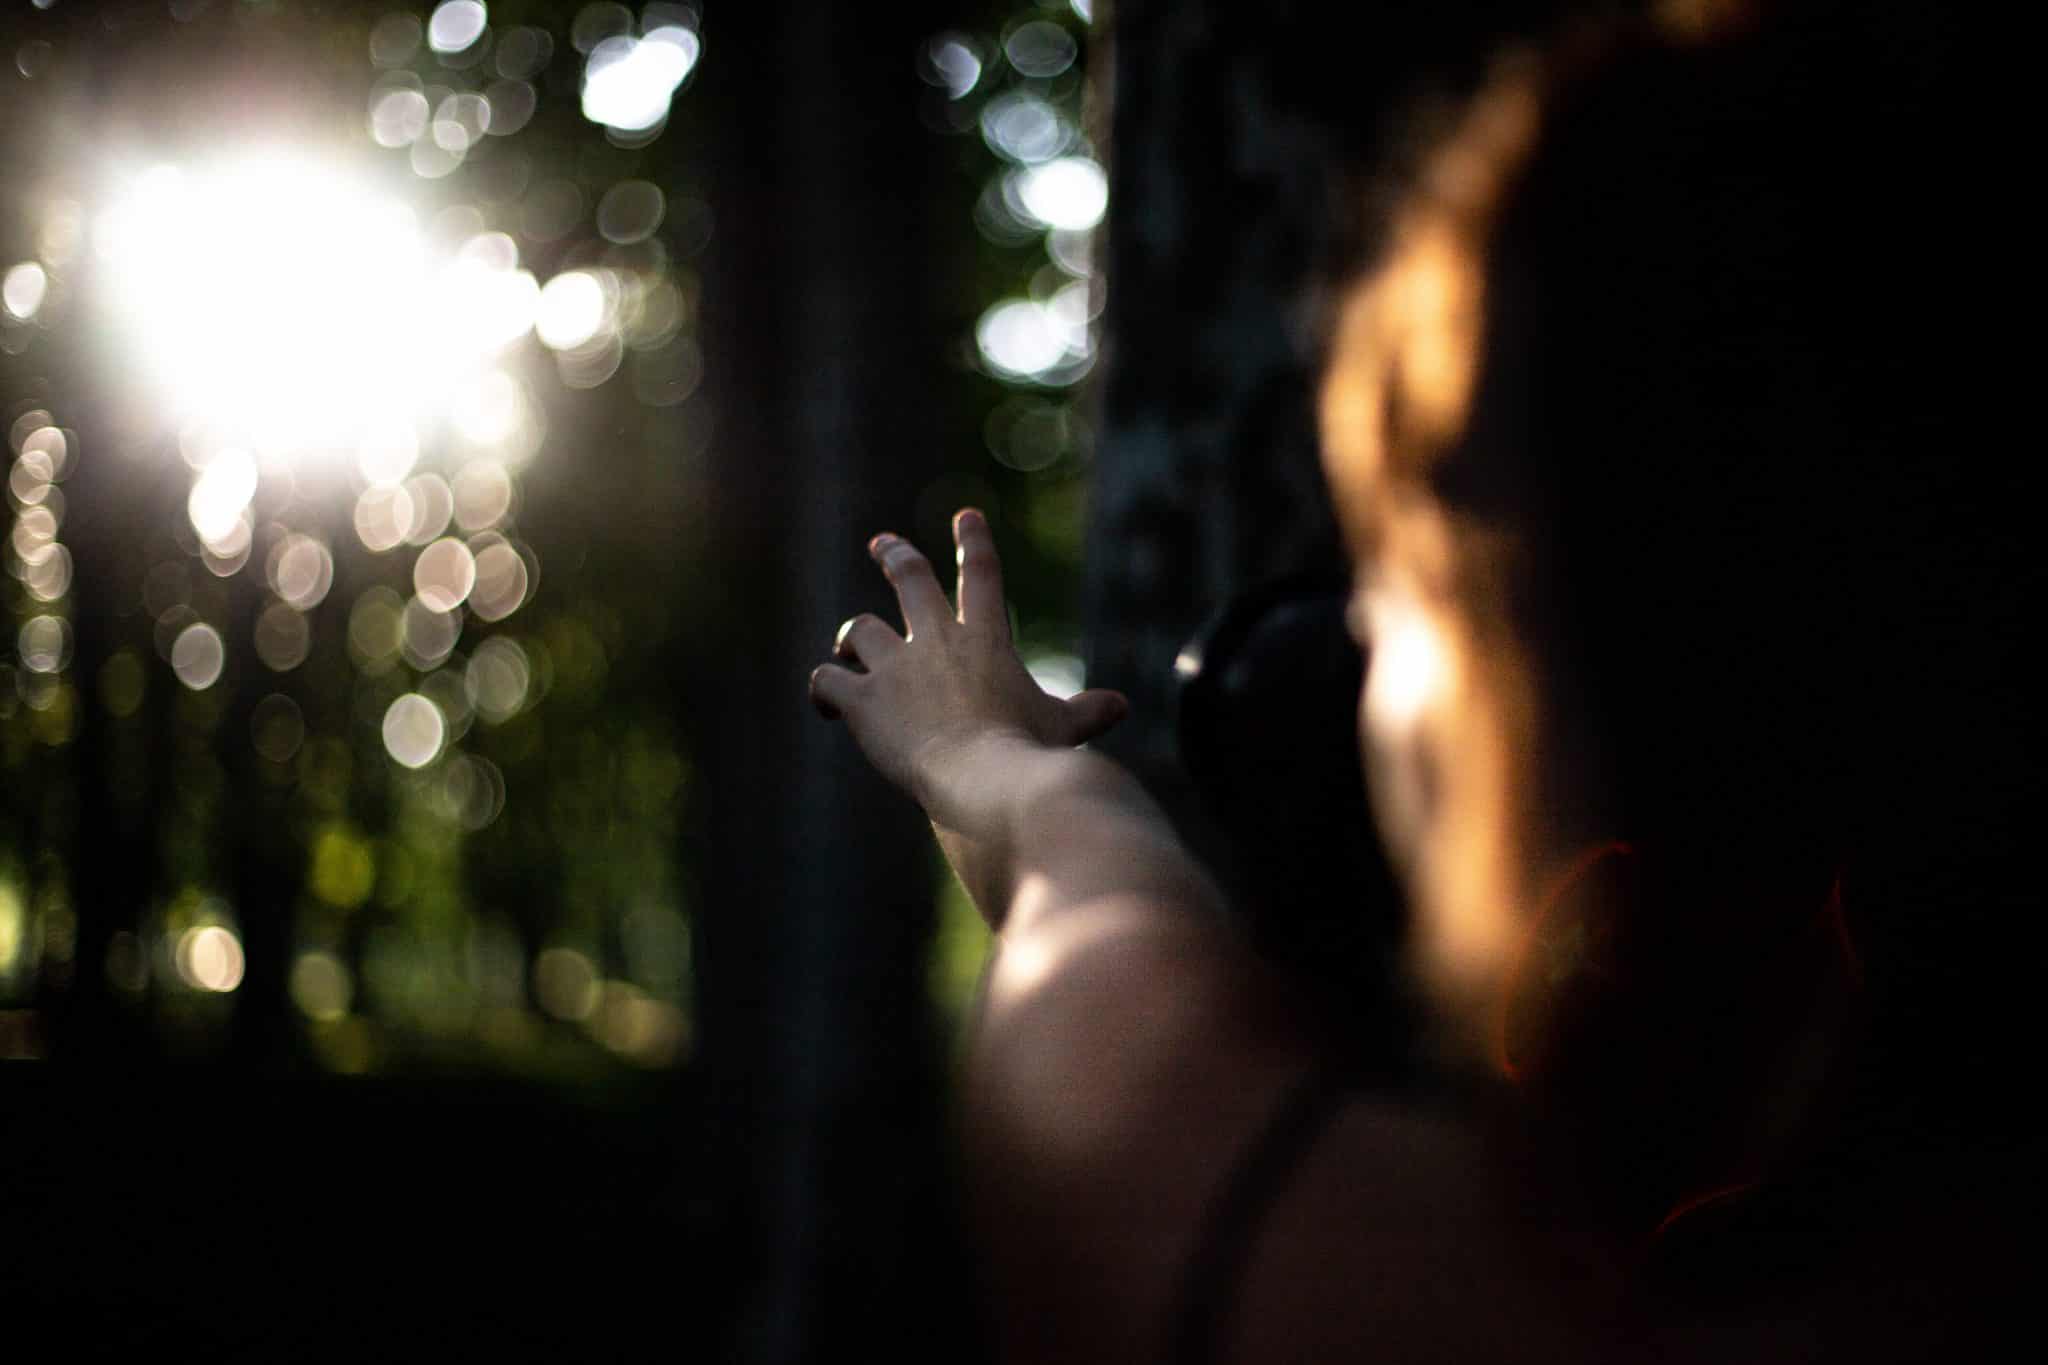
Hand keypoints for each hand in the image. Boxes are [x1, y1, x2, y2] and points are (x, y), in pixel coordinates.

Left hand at [809, 509, 1127, 828]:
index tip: (966, 516)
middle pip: (909, 579)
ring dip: (853, 640)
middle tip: (883, 544)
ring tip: (850, 653)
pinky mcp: (863, 700)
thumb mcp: (1063, 727)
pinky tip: (828, 704)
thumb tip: (1121, 707)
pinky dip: (824, 688)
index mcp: (985, 638)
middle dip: (895, 556)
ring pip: (860, 630)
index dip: (974, 542)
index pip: (981, 575)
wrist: (982, 777)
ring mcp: (895, 667)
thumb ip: (1089, 712)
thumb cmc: (1029, 752)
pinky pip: (827, 680)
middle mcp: (936, 640)